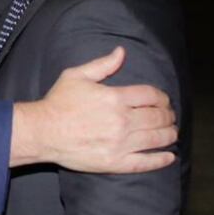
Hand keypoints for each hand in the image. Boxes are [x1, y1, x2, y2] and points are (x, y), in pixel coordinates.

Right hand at [9, 46, 176, 172]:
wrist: (42, 131)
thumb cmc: (58, 102)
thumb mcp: (76, 76)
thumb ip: (102, 64)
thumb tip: (122, 52)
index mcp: (115, 97)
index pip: (151, 95)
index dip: (162, 97)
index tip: (163, 101)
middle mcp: (122, 121)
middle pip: (158, 117)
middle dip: (168, 116)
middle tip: (169, 117)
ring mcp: (120, 143)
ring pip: (156, 138)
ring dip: (169, 134)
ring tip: (171, 133)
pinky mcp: (115, 162)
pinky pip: (145, 163)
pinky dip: (160, 160)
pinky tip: (169, 157)